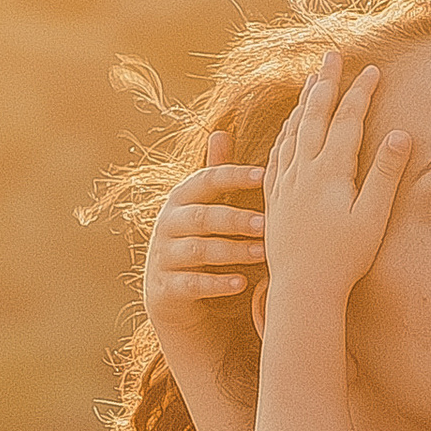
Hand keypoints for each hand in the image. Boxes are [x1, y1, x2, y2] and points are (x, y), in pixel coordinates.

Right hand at [143, 130, 264, 326]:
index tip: (264, 176)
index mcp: (181, 200)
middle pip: (201, 217)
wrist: (175, 299)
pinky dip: (216, 284)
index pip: (204, 180)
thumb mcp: (207, 209)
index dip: (233, 176)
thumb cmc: (201, 243)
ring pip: (197, 250)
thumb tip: (220, 131)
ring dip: (232, 251)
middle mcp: (167, 225)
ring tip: (262, 253)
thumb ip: (215, 176)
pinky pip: (190, 285)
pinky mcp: (165, 290)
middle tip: (267, 223)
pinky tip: (241, 283)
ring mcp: (163, 258)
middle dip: (235, 219)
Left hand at [260, 50, 413, 307]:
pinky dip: (285, 133)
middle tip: (333, 56)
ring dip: (304, 103)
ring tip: (312, 81)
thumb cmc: (344, 259)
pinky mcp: (274, 199)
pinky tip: (287, 128)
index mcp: (330, 172)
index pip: (348, 120)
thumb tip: (401, 134)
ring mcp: (285, 184)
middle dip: (326, 83)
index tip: (373, 68)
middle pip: (315, 116)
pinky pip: (277, 155)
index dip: (361, 92)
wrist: (303, 290)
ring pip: (293, 131)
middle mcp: (303, 171)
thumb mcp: (373, 218)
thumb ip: (386, 174)